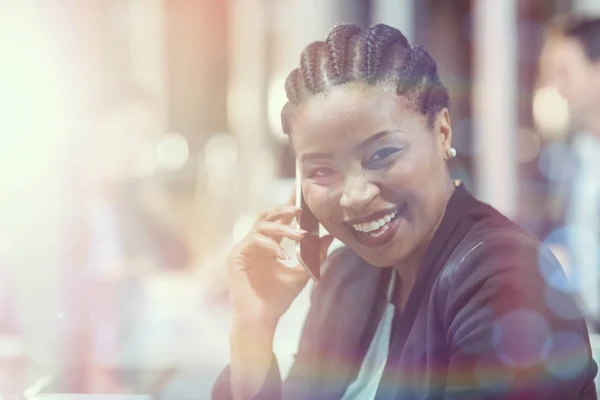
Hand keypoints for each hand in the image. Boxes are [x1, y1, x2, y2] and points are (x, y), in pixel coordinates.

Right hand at [228, 195, 332, 327]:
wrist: (261, 320)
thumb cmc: (278, 299)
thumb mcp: (302, 273)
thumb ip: (315, 255)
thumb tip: (329, 237)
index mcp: (268, 246)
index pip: (278, 220)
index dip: (288, 206)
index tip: (301, 195)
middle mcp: (255, 244)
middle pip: (266, 216)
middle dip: (283, 210)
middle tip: (300, 209)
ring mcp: (244, 249)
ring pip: (261, 226)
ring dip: (282, 228)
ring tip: (299, 236)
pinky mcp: (236, 257)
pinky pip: (254, 241)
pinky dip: (271, 246)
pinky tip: (284, 256)